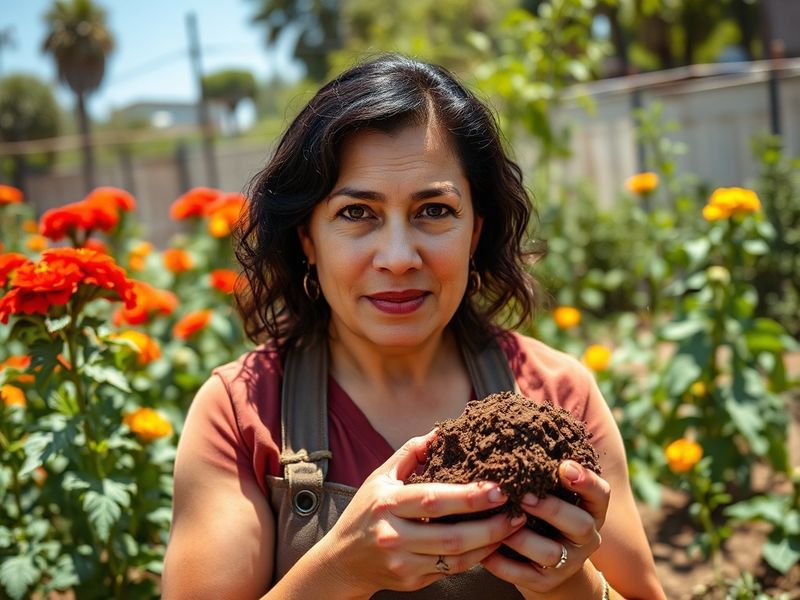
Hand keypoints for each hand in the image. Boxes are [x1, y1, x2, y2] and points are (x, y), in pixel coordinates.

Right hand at [318, 429, 526, 595]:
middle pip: (451, 536)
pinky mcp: (412, 581)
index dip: (468, 496)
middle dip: (490, 525)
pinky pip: (452, 570)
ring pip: (457, 559)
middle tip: (517, 511)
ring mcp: (403, 563)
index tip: (497, 487)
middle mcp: (393, 536)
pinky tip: (493, 543)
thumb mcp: (380, 478)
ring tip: (514, 526)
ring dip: (490, 544)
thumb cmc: (365, 511)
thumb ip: (411, 454)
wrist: (342, 562)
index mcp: (387, 504)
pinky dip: (477, 558)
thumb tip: (441, 431)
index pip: (432, 500)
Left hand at [480, 460, 610, 598]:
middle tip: (524, 495)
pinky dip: (501, 562)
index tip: (563, 466)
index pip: (601, 494)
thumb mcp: (555, 494)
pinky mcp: (544, 583)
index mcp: (591, 510)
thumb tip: (510, 424)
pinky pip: (523, 575)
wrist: (547, 568)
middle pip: (580, 524)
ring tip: (499, 522)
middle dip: (551, 508)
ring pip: (550, 553)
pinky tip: (483, 549)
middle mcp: (586, 537)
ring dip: (521, 536)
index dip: (586, 481)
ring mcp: (567, 563)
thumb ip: (543, 470)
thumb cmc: (545, 517)